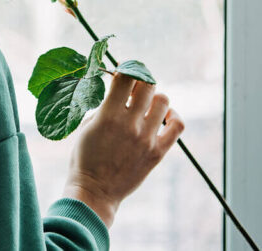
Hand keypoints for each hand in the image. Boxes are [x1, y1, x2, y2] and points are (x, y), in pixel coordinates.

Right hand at [61, 71, 184, 228]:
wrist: (95, 192)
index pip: (126, 78)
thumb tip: (120, 90)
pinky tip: (165, 117)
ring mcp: (146, 139)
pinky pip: (177, 126)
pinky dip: (173, 117)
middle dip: (141, 81)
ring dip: (154, 98)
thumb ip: (104, 106)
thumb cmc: (85, 158)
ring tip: (146, 106)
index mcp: (108, 116)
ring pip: (162, 101)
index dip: (126, 69)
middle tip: (135, 88)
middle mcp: (130, 124)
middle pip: (147, 85)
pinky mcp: (157, 152)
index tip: (124, 71)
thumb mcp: (87, 126)